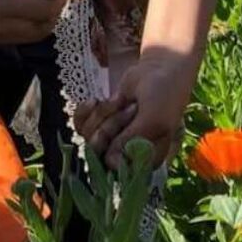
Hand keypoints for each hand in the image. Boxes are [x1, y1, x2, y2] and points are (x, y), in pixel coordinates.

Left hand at [74, 49, 195, 170]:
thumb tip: (110, 163)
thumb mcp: (151, 120)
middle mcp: (125, 153)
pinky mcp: (99, 122)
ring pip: (88, 135)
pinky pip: (79, 123)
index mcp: (144, 161)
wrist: (156, 70)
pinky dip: (86, 110)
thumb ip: (131, 141)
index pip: (117, 171)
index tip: (125, 131)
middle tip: (129, 110)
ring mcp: (110, 138)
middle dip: (110, 126)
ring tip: (122, 102)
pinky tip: (96, 100)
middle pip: (99, 152)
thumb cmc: (163, 96)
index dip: (114, 151)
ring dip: (103, 114)